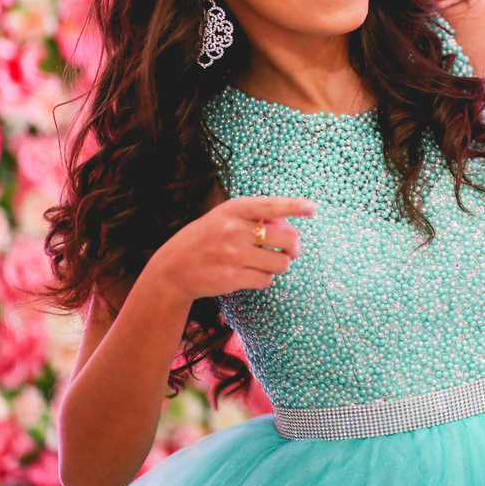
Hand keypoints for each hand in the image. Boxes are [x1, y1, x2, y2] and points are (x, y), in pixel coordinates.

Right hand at [145, 195, 315, 305]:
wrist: (173, 269)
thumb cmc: (207, 239)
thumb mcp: (225, 217)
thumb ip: (254, 217)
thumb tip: (291, 226)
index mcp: (234, 209)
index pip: (270, 205)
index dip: (293, 206)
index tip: (311, 208)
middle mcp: (234, 229)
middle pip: (287, 238)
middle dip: (295, 247)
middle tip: (292, 250)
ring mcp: (233, 254)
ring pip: (281, 262)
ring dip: (280, 264)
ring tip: (267, 262)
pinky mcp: (233, 277)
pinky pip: (267, 280)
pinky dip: (265, 278)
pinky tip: (251, 274)